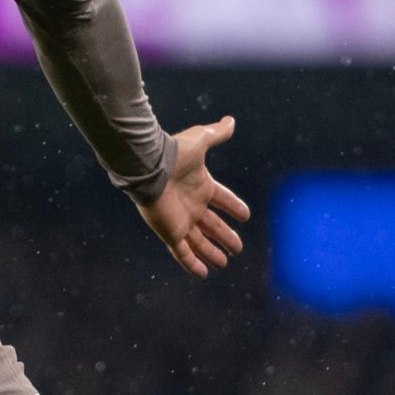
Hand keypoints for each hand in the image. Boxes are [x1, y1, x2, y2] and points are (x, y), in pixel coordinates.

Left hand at [136, 115, 249, 278]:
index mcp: (201, 185)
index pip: (222, 199)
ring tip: (224, 262)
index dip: (233, 206)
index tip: (245, 215)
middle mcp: (191, 204)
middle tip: (238, 247)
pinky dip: (192, 264)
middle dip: (225, 236)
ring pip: (199, 241)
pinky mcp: (170, 232)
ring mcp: (180, 220)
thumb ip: (216, 133)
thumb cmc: (174, 154)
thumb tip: (231, 120)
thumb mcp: (200, 141)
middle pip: (212, 224)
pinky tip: (203, 274)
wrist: (149, 167)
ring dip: (212, 252)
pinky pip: (182, 253)